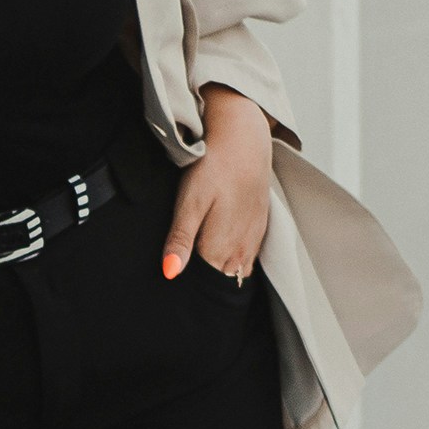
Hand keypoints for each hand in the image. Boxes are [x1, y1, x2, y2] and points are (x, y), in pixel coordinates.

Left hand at [161, 86, 272, 281]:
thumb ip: (180, 239)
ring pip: (236, 275)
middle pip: (220, 283)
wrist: (245, 139)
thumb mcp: (189, 202)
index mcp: (219, 248)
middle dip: (205, 288)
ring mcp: (252, 241)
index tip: (174, 289)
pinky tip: (222, 258)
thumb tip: (170, 273)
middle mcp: (239, 250)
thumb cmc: (213, 168)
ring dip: (221, 279)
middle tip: (186, 283)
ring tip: (202, 276)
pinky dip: (234, 266)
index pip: (204, 285)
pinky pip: (247, 261)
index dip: (189, 290)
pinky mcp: (259, 229)